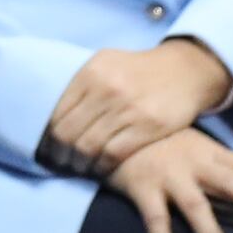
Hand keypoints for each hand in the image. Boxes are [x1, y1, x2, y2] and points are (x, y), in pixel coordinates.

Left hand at [41, 37, 232, 176]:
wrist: (186, 70)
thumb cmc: (140, 71)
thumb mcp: (107, 64)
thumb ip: (81, 85)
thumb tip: (51, 115)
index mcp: (91, 72)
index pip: (55, 112)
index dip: (46, 136)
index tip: (46, 149)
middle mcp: (106, 88)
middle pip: (66, 133)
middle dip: (59, 154)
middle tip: (60, 163)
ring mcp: (127, 107)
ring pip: (87, 147)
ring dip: (78, 164)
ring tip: (78, 168)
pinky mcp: (147, 126)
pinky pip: (112, 155)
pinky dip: (101, 167)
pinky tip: (100, 168)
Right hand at [106, 126, 232, 232]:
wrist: (112, 125)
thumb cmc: (159, 140)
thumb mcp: (194, 145)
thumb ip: (224, 165)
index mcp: (209, 151)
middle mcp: (194, 162)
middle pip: (230, 181)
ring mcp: (169, 176)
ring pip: (196, 206)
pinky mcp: (143, 188)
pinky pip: (155, 219)